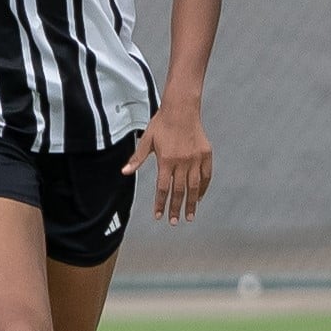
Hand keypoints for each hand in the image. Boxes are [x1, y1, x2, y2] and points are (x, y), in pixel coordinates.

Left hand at [122, 104, 212, 224]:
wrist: (181, 109)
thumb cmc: (162, 124)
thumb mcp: (147, 141)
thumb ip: (137, 159)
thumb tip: (125, 172)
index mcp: (166, 160)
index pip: (162, 188)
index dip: (160, 204)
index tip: (158, 216)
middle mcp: (182, 162)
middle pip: (178, 191)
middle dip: (175, 208)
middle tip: (174, 221)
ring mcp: (195, 159)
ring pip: (194, 187)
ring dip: (191, 203)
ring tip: (189, 216)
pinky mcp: (206, 155)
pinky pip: (206, 176)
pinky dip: (203, 188)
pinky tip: (199, 197)